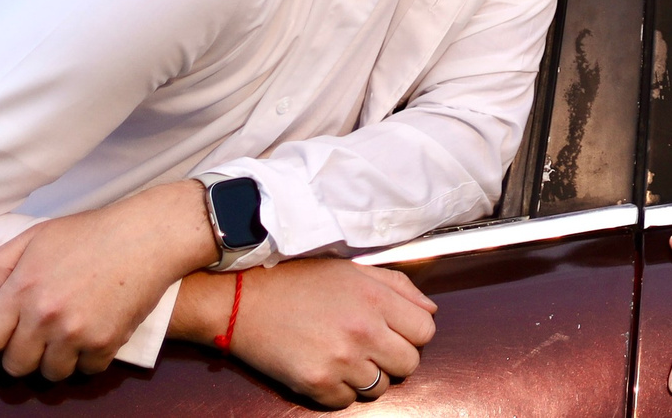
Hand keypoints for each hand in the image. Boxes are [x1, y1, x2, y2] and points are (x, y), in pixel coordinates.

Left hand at [0, 181, 216, 378]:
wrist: (147, 235)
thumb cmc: (91, 232)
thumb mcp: (38, 235)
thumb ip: (2, 263)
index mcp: (22, 289)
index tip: (10, 330)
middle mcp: (44, 316)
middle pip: (15, 366)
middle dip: (25, 354)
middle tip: (42, 337)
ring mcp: (75, 332)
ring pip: (51, 374)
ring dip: (58, 359)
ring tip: (71, 336)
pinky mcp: (104, 342)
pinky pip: (87, 371)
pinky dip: (91, 358)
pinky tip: (96, 334)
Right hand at [177, 259, 436, 407]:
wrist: (241, 299)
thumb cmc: (298, 281)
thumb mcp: (352, 270)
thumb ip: (398, 287)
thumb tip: (430, 310)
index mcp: (375, 298)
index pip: (425, 331)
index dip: (413, 333)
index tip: (394, 331)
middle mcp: (363, 331)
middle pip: (409, 364)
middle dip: (395, 358)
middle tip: (371, 348)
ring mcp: (340, 361)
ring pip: (380, 388)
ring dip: (368, 376)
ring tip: (345, 357)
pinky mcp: (315, 384)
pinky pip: (347, 402)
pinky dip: (339, 391)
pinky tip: (325, 369)